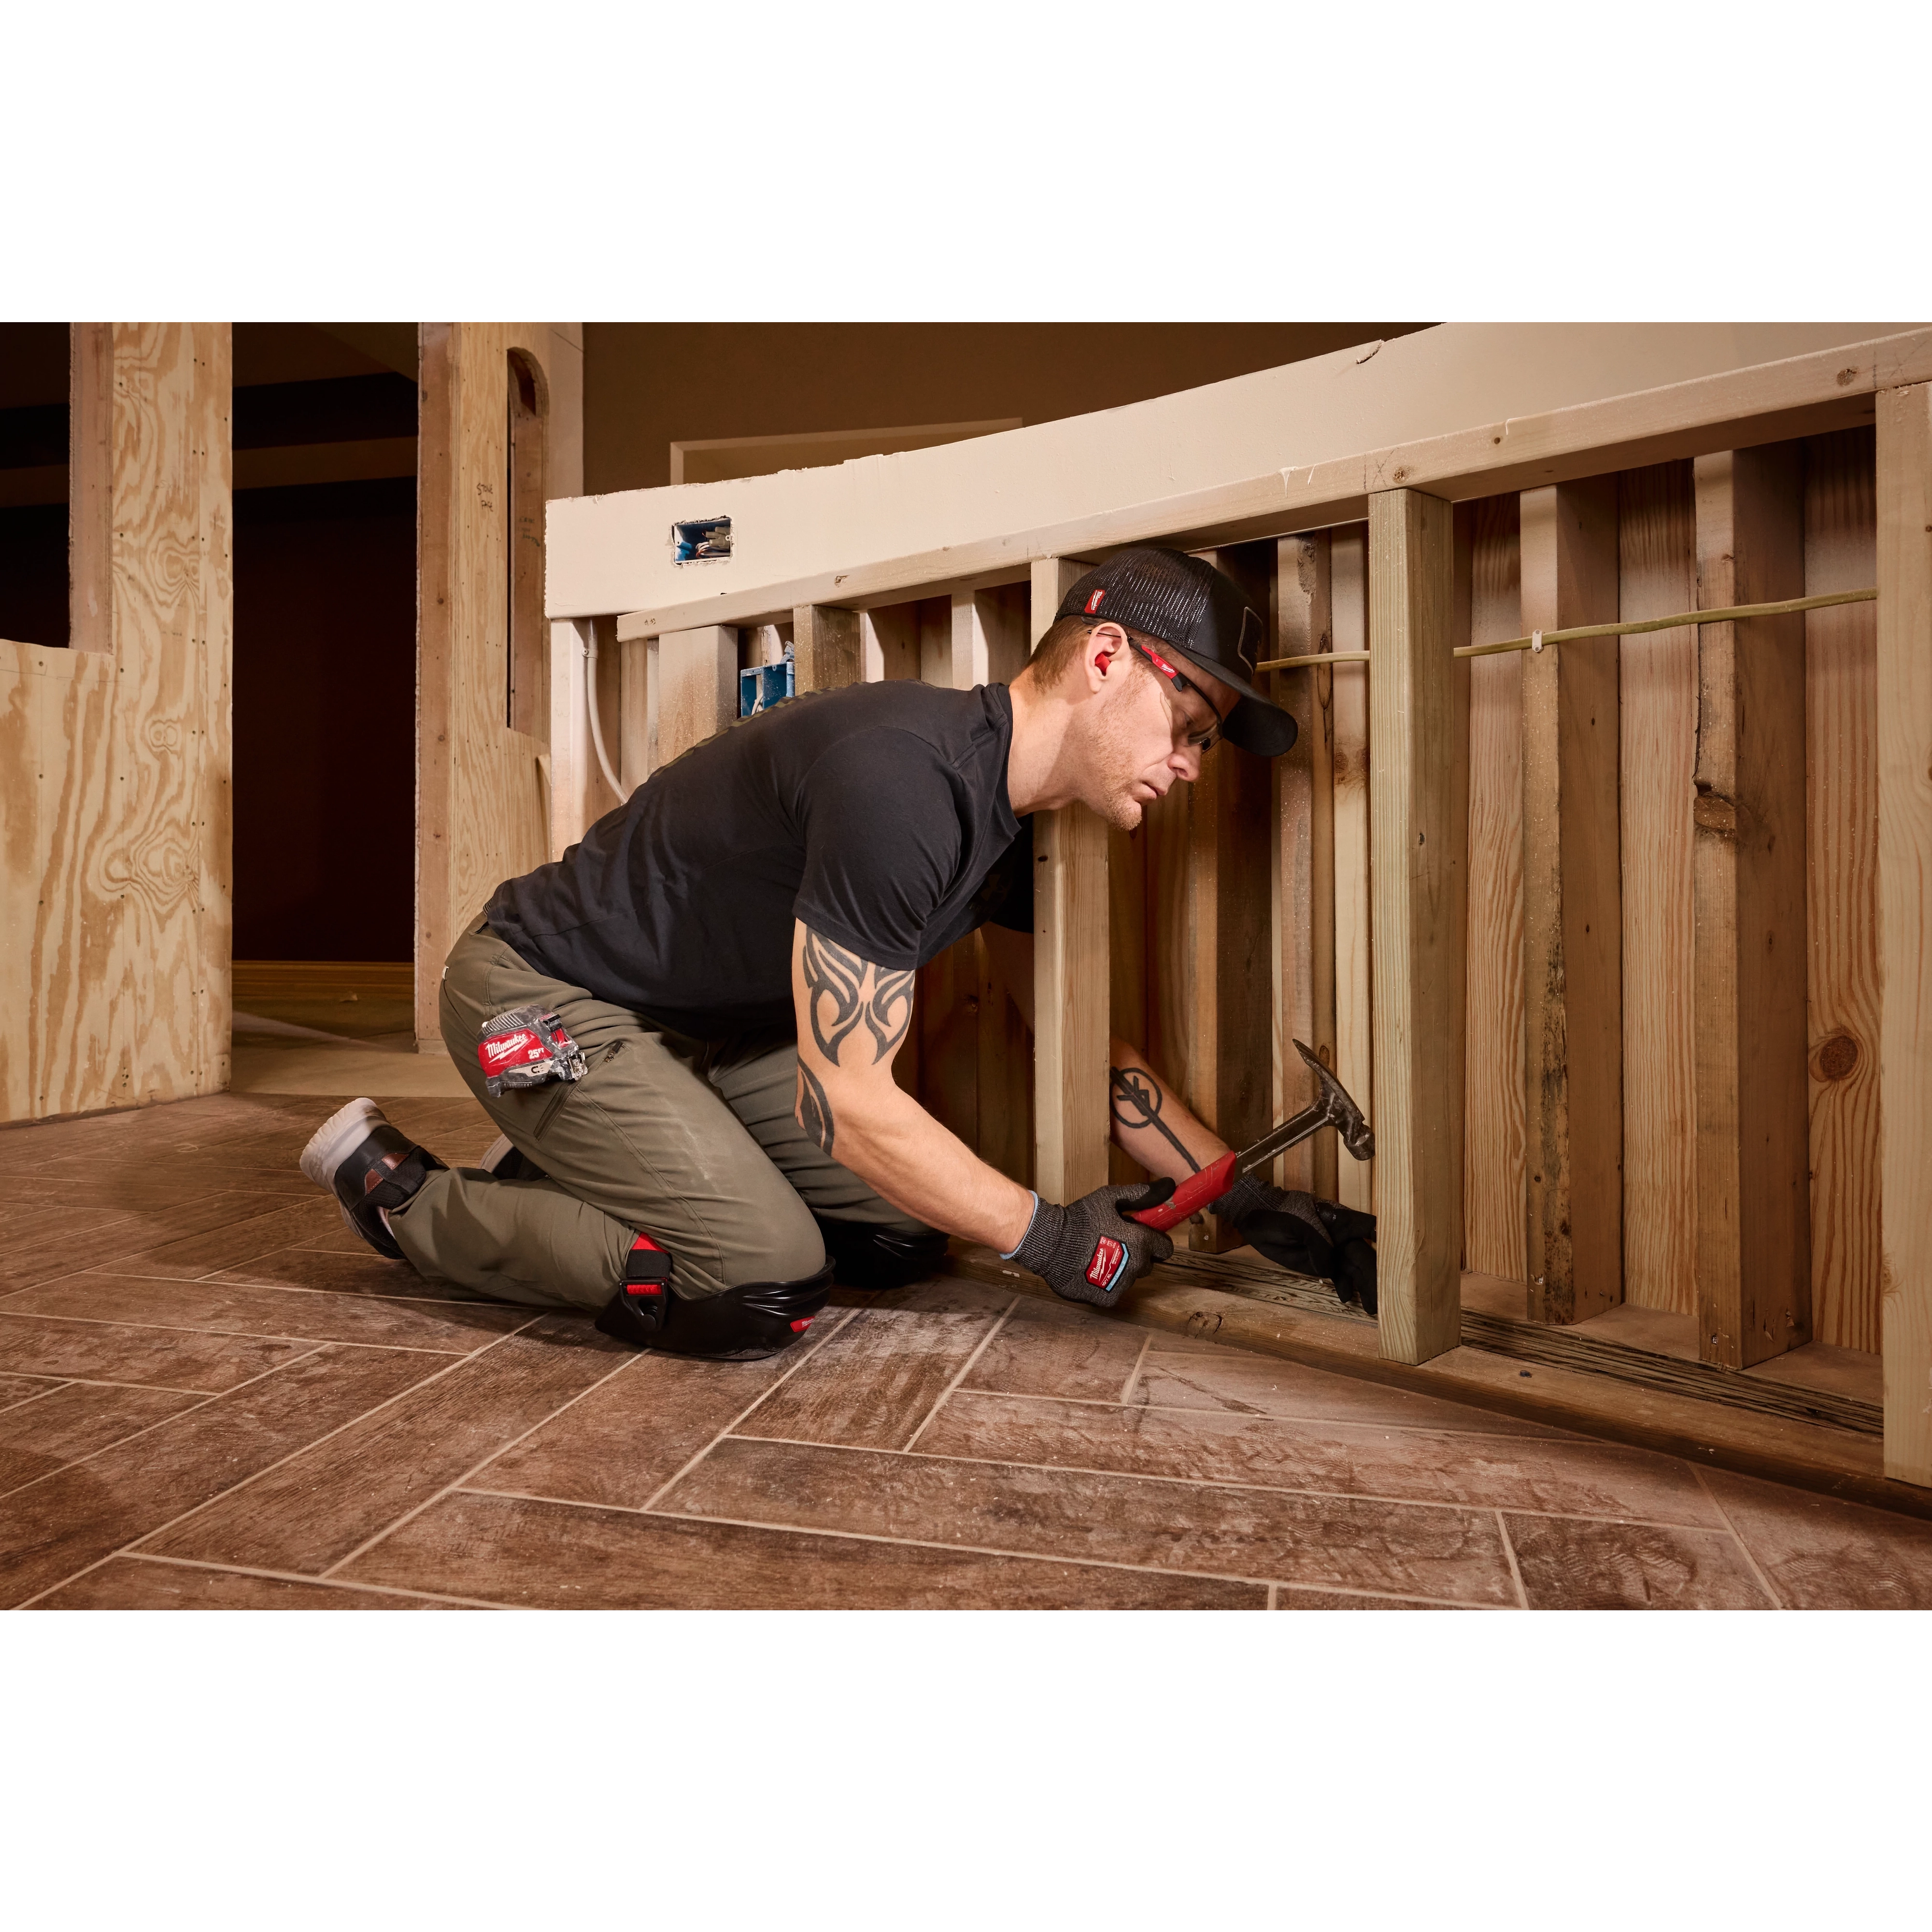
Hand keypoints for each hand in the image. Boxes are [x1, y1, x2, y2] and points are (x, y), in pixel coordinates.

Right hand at [1010, 1183, 1175, 1308]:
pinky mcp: (1107, 1299)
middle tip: (1114, 1243)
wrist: (1050, 1242)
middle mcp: (1136, 1266)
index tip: (1141, 1236)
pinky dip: (1106, 1283)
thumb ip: (1142, 1194)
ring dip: (1121, 1269)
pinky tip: (1091, 1270)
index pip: (1165, 1249)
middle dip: (1137, 1254)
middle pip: (1147, 1264)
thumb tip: (1170, 1184)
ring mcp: (1122, 1285)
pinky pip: (1115, 1291)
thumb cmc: (1080, 1218)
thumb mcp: (1110, 1199)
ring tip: (1098, 1255)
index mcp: (1140, 1242)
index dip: (1155, 1242)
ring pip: (1130, 1278)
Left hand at [1213, 1173, 1378, 1315]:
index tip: (1398, 1251)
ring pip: (1355, 1269)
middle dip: (1375, 1275)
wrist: (1255, 1220)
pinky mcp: (1322, 1263)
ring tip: (1373, 1308)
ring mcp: (1333, 1250)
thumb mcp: (1294, 1225)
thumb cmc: (1276, 1215)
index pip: (1368, 1226)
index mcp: (1339, 1219)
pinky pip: (1340, 1276)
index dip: (1385, 1236)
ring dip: (1365, 1287)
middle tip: (1386, 1296)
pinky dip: (1346, 1287)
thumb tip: (1330, 1266)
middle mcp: (1342, 1235)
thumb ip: (1316, 1244)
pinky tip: (1348, 1299)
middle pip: (1364, 1255)